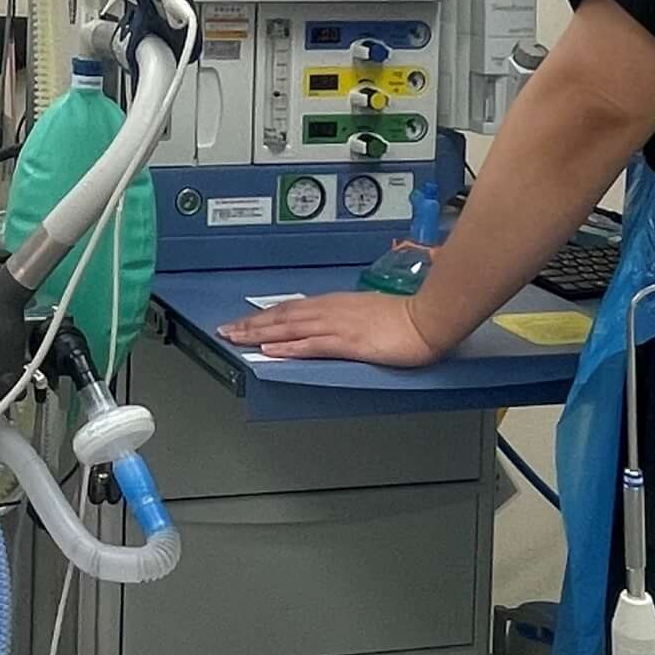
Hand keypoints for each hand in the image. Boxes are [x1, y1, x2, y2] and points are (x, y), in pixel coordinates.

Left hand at [219, 291, 442, 367]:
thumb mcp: (369, 313)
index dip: (265, 316)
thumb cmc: (405, 317)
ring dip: (260, 334)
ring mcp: (337, 325)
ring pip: (289, 328)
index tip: (245, 321)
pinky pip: (311, 344)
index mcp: (335, 304)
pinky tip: (271, 350)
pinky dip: (288, 347)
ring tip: (237, 339)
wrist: (427, 318)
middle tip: (227, 330)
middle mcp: (330, 310)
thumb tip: (332, 326)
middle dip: (252, 323)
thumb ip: (347, 318)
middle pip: (282, 316)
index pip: (292, 309)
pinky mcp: (347, 342)